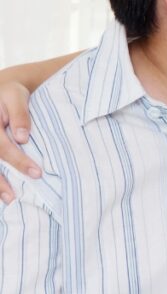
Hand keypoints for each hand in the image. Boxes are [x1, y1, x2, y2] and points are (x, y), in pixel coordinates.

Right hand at [0, 80, 40, 202]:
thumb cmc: (11, 94)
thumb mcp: (16, 96)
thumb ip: (20, 115)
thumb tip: (22, 138)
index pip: (2, 146)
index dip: (18, 160)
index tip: (36, 173)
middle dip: (2, 180)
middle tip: (16, 196)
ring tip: (9, 199)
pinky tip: (1, 194)